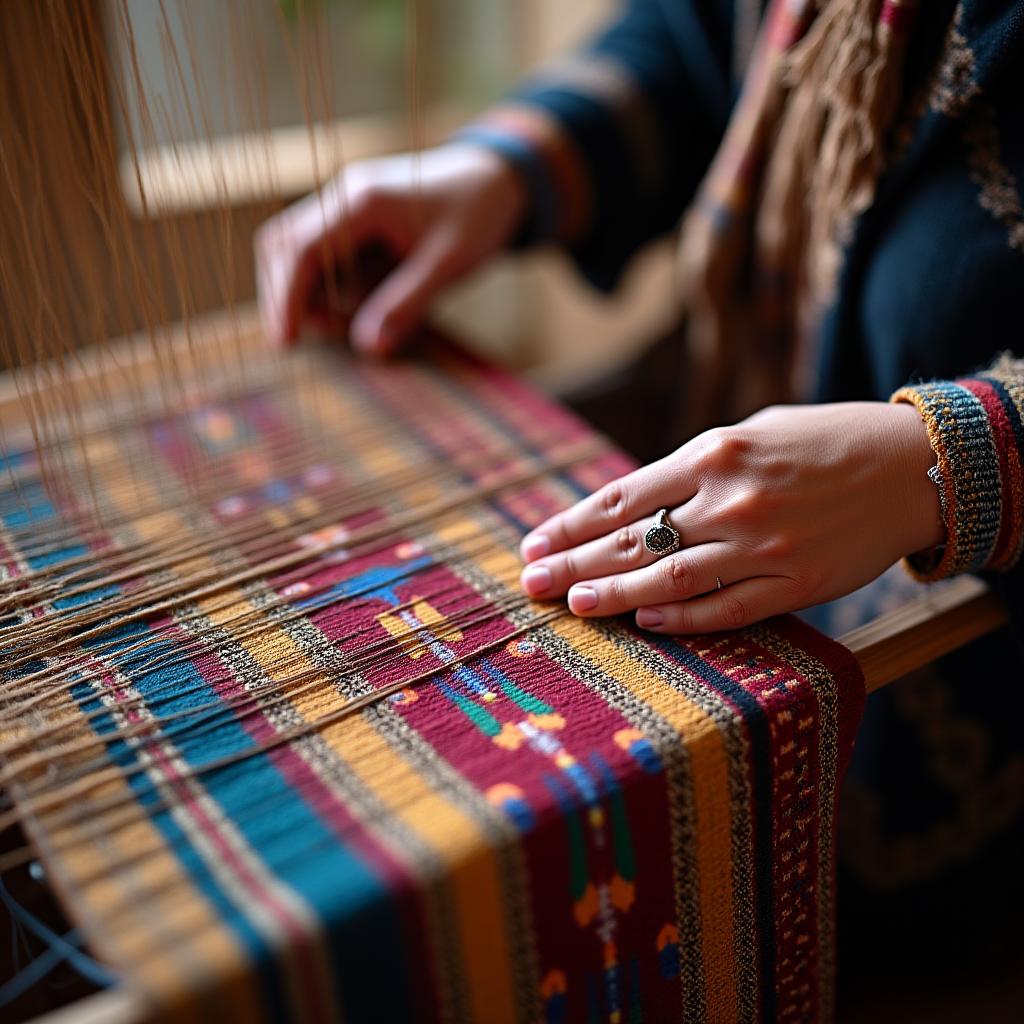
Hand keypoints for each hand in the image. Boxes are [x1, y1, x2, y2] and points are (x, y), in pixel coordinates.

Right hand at [255, 143, 526, 351]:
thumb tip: (368, 347)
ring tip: (352, 324)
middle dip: (289, 297)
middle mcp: (343, 198)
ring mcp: (346, 209)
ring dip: (312, 296)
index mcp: (361, 201)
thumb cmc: (478, 215)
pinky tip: (365, 308)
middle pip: (283, 248)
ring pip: (299, 255)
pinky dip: (333, 290)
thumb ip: (407, 304)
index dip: (285, 298)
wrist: (499, 180)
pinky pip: (326, 260)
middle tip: (316, 339)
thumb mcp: (448, 264)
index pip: (299, 249)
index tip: (285, 342)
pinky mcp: (356, 225)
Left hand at [519, 402, 943, 632]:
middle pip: (633, 541)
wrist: (912, 465)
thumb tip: (631, 506)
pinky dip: (682, 618)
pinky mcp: (796, 585)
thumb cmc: (822, 441)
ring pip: (671, 579)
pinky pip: (727, 609)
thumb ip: (691, 468)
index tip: (535, 542)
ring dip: (615, 595)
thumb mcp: (750, 433)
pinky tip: (645, 621)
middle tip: (529, 582)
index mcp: (714, 454)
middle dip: (573, 562)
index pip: (621, 497)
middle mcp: (731, 500)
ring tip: (573, 605)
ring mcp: (764, 546)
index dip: (570, 524)